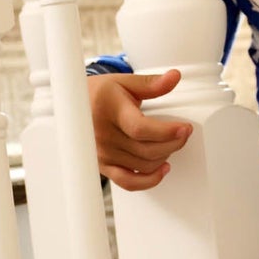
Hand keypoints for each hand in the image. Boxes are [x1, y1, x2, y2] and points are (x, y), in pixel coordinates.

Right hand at [87, 68, 192, 190]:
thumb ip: (152, 83)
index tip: (185, 128)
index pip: (140, 128)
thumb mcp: (125, 82)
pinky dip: (148, 180)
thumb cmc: (100, 93)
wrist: (73, 106)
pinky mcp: (103, 165)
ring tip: (174, 144)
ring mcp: (103, 153)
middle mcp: (104, 135)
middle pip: (146, 150)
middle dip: (173, 143)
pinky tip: (162, 170)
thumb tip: (175, 77)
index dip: (166, 132)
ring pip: (142, 166)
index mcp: (110, 110)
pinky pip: (127, 182)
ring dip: (164, 157)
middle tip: (184, 133)